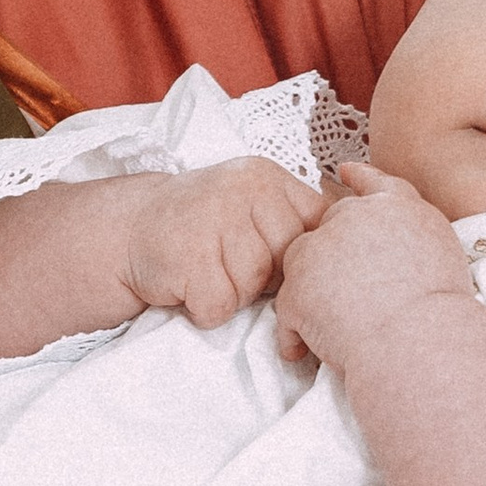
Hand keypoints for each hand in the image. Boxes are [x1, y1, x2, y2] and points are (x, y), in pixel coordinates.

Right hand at [117, 160, 330, 330]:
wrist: (128, 229)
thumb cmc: (202, 226)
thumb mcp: (252, 205)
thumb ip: (293, 220)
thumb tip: (356, 253)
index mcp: (268, 177)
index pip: (318, 226)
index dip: (303, 257)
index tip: (274, 261)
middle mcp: (245, 190)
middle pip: (289, 261)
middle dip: (266, 278)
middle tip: (231, 264)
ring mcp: (215, 219)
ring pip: (254, 287)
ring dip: (232, 294)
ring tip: (208, 271)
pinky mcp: (189, 256)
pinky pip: (220, 306)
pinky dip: (204, 309)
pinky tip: (189, 284)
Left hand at [271, 161, 470, 365]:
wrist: (419, 338)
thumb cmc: (442, 310)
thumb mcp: (444, 252)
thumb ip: (416, 233)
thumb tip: (394, 246)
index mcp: (396, 207)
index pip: (375, 185)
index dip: (359, 178)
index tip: (346, 171)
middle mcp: (353, 218)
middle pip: (331, 225)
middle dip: (334, 252)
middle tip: (352, 293)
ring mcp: (319, 251)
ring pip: (302, 265)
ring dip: (312, 291)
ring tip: (336, 327)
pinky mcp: (297, 289)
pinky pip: (288, 311)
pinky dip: (296, 334)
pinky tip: (304, 351)